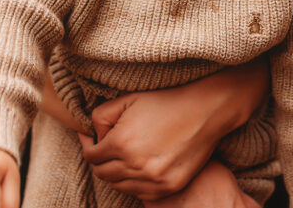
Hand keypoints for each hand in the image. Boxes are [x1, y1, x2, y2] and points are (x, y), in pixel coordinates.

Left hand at [77, 63, 267, 200]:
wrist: (204, 111)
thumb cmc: (165, 101)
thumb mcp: (128, 99)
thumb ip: (101, 116)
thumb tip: (95, 135)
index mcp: (121, 143)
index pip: (91, 156)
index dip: (88, 145)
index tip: (91, 138)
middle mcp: (135, 166)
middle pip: (103, 174)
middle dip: (100, 160)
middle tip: (106, 147)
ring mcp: (153, 180)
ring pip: (119, 186)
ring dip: (116, 173)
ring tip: (123, 157)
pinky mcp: (169, 187)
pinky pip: (140, 193)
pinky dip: (134, 183)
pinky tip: (139, 167)